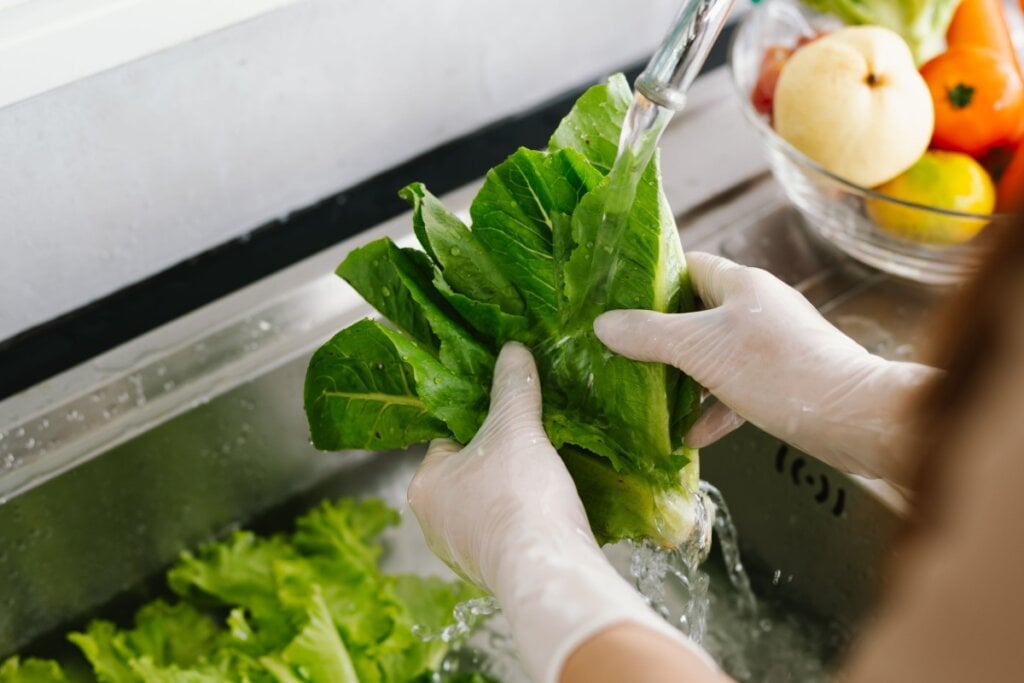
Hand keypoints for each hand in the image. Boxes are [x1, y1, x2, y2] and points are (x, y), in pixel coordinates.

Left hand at [408, 343, 716, 682]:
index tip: (511, 415)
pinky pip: (508, 530)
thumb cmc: (518, 496)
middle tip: (532, 440)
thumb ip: (512, 387)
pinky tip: (550, 505)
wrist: (547, 570)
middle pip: (469, 470)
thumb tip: (513, 350)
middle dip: (499, 457)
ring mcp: (462, 552)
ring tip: (546, 470)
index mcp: (423, 486)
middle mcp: (433, 522)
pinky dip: (526, 517)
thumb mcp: (517, 428)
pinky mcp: (493, 571)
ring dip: (513, 488)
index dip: (482, 422)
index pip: (448, 438)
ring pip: (489, 501)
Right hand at [594, 253, 939, 486]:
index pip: (688, 265)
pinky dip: (713, 407)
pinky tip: (691, 435)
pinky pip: (737, 387)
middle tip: (626, 355)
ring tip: (652, 398)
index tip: (620, 302)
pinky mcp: (785, 379)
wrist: (853, 417)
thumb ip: (649, 335)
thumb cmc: (777, 369)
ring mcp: (774, 344)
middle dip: (663, 338)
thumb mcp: (700, 349)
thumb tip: (604, 325)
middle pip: (698, 313)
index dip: (654, 280)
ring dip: (685, 378)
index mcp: (741, 284)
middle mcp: (759, 307)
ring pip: (715, 355)